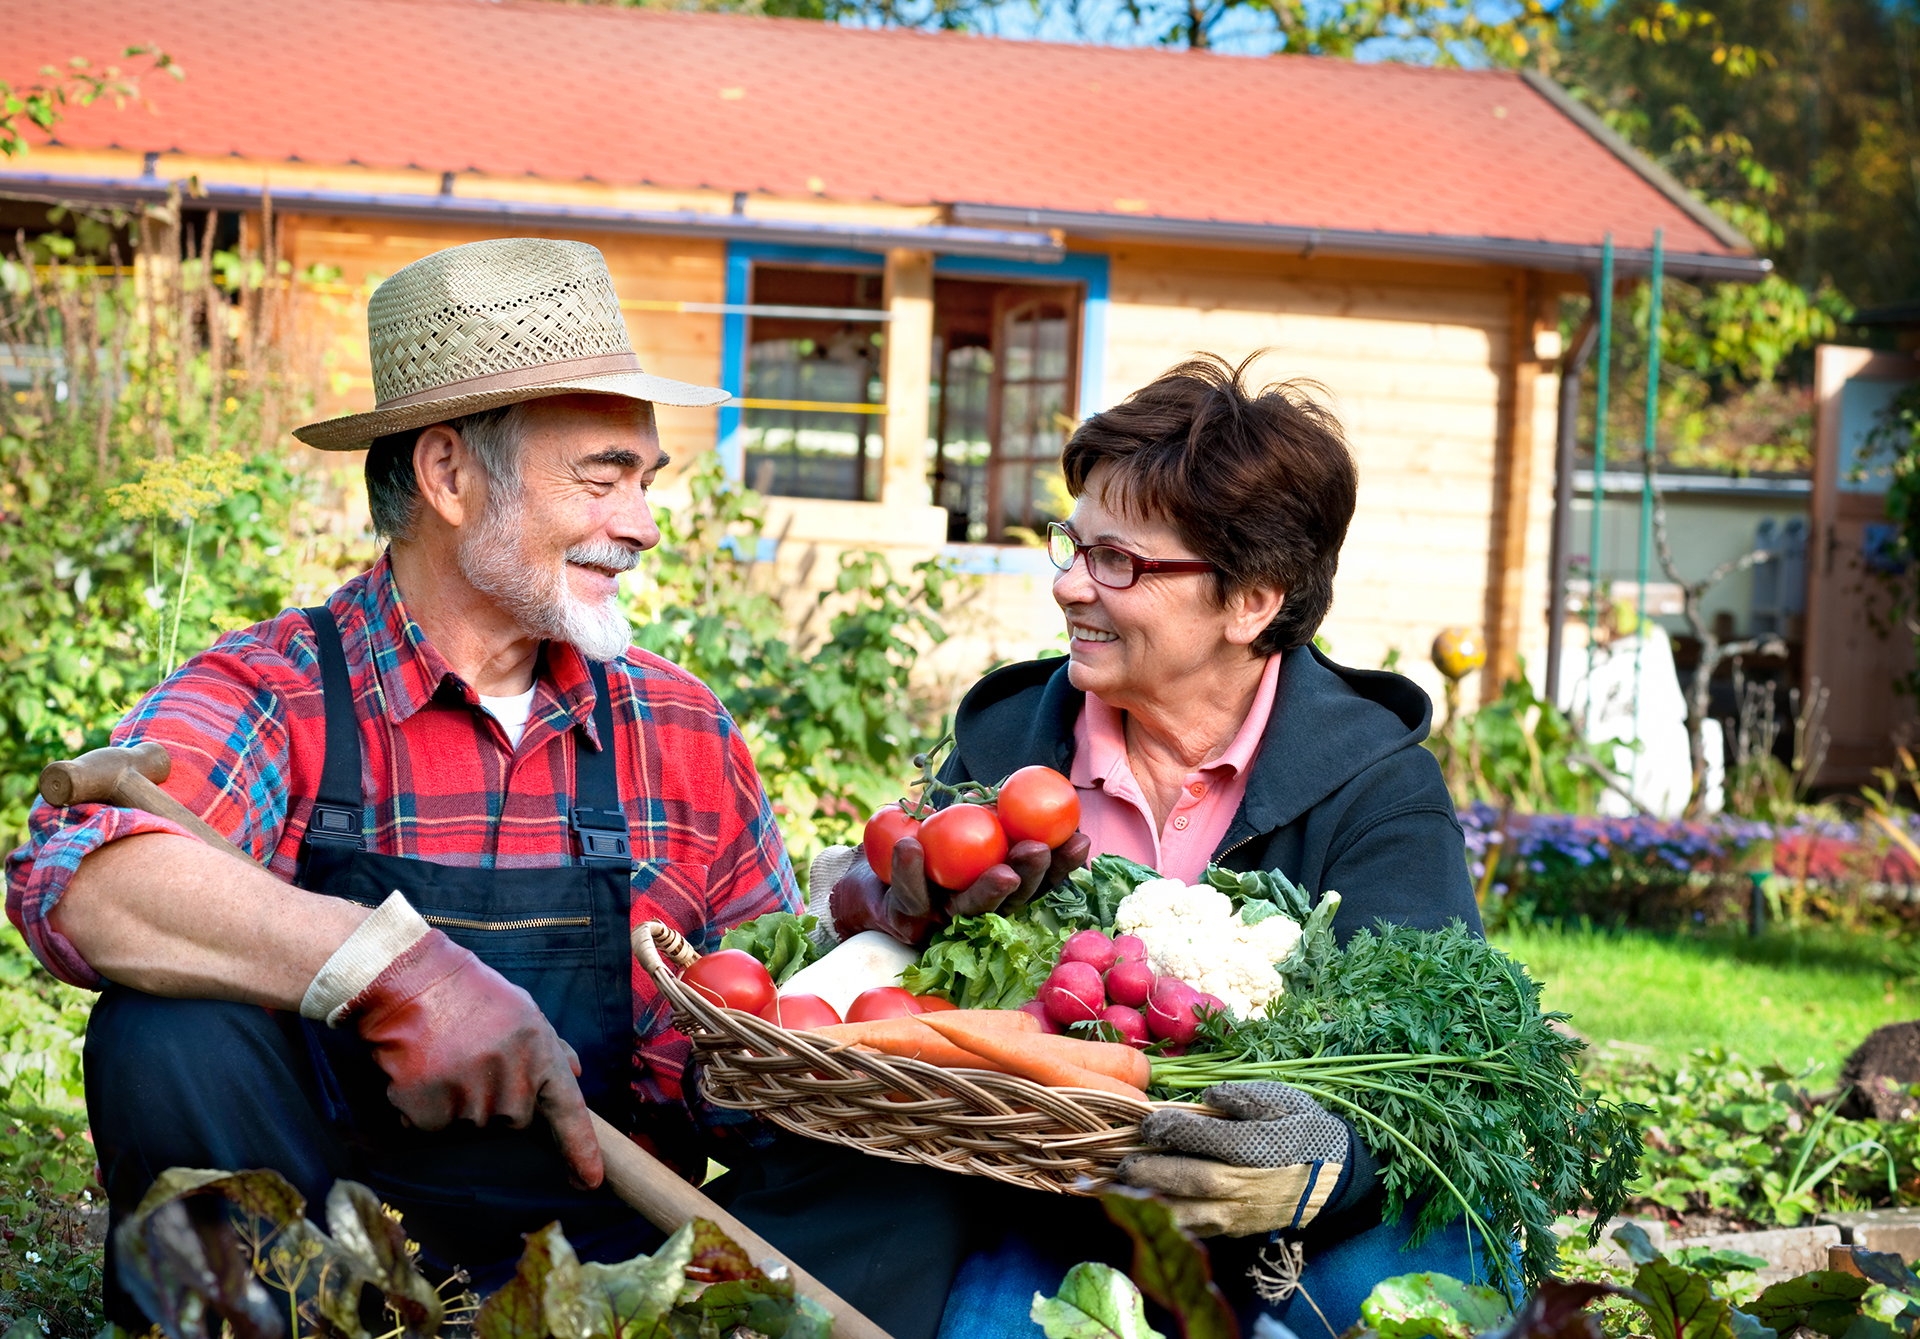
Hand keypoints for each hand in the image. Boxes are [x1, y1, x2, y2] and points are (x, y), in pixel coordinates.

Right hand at [342, 930, 603, 1186]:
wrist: (407, 982)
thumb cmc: (469, 995)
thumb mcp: (523, 1011)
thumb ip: (549, 1047)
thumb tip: (573, 1074)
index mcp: (539, 1052)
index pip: (568, 1110)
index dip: (580, 1149)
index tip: (589, 1181)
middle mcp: (510, 1080)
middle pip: (513, 1122)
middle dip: (497, 1100)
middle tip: (474, 1059)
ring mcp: (468, 1099)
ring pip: (471, 1125)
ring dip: (459, 1103)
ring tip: (446, 1059)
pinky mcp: (427, 1112)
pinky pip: (431, 1128)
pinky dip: (424, 1109)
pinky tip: (421, 1071)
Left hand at [830, 831, 1091, 945]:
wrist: (869, 876)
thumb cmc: (927, 843)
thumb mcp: (963, 824)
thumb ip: (994, 813)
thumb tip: (1034, 784)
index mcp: (998, 888)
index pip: (1039, 881)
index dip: (1063, 865)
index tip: (1081, 838)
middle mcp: (976, 910)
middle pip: (1011, 900)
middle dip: (1030, 876)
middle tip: (1040, 850)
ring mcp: (942, 919)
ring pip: (969, 908)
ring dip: (986, 888)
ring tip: (1001, 869)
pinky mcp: (906, 918)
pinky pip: (910, 893)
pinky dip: (909, 870)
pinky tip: (912, 845)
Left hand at [1117, 1082, 1349, 1236]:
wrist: (1336, 1179)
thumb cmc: (1305, 1131)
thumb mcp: (1283, 1101)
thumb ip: (1243, 1098)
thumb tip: (1208, 1096)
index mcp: (1253, 1148)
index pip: (1202, 1139)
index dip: (1169, 1130)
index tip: (1145, 1122)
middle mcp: (1242, 1184)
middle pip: (1188, 1182)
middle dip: (1148, 1173)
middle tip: (1118, 1164)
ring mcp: (1237, 1212)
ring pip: (1186, 1214)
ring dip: (1147, 1204)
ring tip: (1113, 1191)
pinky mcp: (1233, 1229)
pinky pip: (1195, 1230)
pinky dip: (1163, 1223)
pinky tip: (1138, 1211)